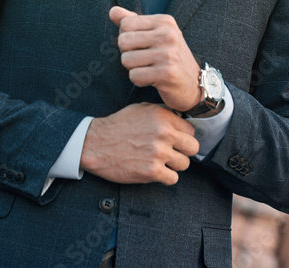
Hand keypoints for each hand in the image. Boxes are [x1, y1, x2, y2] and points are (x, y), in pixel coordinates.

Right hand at [80, 103, 198, 184]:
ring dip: (174, 165)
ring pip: (184, 164)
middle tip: (173, 153)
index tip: (175, 141)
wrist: (96, 143)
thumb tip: (180, 118)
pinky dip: (166, 177)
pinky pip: (173, 179)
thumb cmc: (117, 126)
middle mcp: (164, 134)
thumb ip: (163, 113)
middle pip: (193, 148)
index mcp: (163, 117)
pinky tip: (156, 172)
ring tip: (161, 162)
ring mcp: (158, 153)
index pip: (190, 130)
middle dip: (184, 151)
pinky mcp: (151, 171)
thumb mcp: (141, 109)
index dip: (183, 137)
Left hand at [110, 6, 201, 111]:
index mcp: (165, 21)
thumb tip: (112, 11)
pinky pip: (134, 76)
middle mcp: (168, 34)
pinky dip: (140, 81)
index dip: (128, 38)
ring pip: (126, 60)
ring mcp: (168, 54)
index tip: (143, 46)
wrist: (194, 83)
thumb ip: (133, 21)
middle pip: (123, 41)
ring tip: (150, 69)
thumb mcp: (155, 34)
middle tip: (145, 60)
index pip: (125, 24)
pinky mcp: (167, 73)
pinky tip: (154, 79)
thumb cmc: (170, 57)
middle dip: (128, 54)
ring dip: (134, 68)